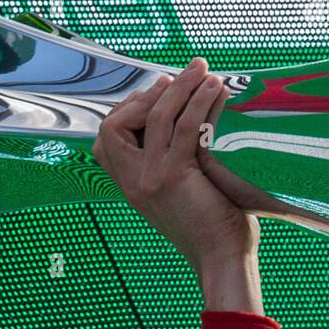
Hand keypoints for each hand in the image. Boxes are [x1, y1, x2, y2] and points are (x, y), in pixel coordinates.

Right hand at [92, 57, 262, 313]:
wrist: (223, 259)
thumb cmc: (214, 225)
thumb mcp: (183, 190)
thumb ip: (176, 161)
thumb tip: (193, 120)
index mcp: (130, 184)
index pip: (106, 139)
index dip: (129, 109)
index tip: (160, 91)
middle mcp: (133, 180)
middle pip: (117, 123)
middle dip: (150, 92)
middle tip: (182, 75)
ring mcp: (150, 178)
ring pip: (155, 117)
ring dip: (180, 87)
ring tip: (202, 69)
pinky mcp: (174, 176)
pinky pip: (182, 127)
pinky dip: (199, 102)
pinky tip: (215, 89)